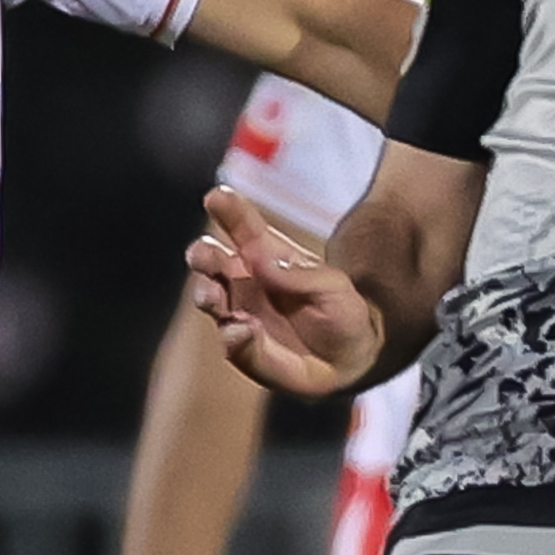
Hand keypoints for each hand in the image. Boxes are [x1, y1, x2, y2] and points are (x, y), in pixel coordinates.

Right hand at [188, 187, 378, 397]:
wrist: (350, 358)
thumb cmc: (341, 311)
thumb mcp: (334, 286)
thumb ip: (302, 274)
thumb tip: (264, 260)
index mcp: (266, 255)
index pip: (243, 227)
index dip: (229, 210)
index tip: (216, 196)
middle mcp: (244, 282)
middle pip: (212, 261)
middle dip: (204, 256)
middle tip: (204, 255)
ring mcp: (239, 314)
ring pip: (210, 299)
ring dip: (206, 295)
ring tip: (213, 295)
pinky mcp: (243, 348)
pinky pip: (231, 342)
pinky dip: (234, 337)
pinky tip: (244, 330)